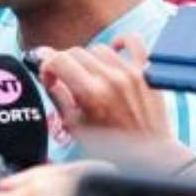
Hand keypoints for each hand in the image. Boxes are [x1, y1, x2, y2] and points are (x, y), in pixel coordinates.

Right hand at [38, 35, 171, 139]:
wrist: (149, 155)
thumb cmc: (111, 146)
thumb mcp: (74, 125)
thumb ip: (58, 96)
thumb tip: (47, 75)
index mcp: (90, 93)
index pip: (58, 60)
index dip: (47, 66)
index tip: (48, 77)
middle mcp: (110, 79)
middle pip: (75, 52)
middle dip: (64, 64)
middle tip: (65, 79)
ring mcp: (130, 73)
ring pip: (97, 48)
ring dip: (88, 59)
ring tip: (89, 76)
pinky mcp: (145, 72)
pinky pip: (132, 41)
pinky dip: (120, 42)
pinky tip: (113, 50)